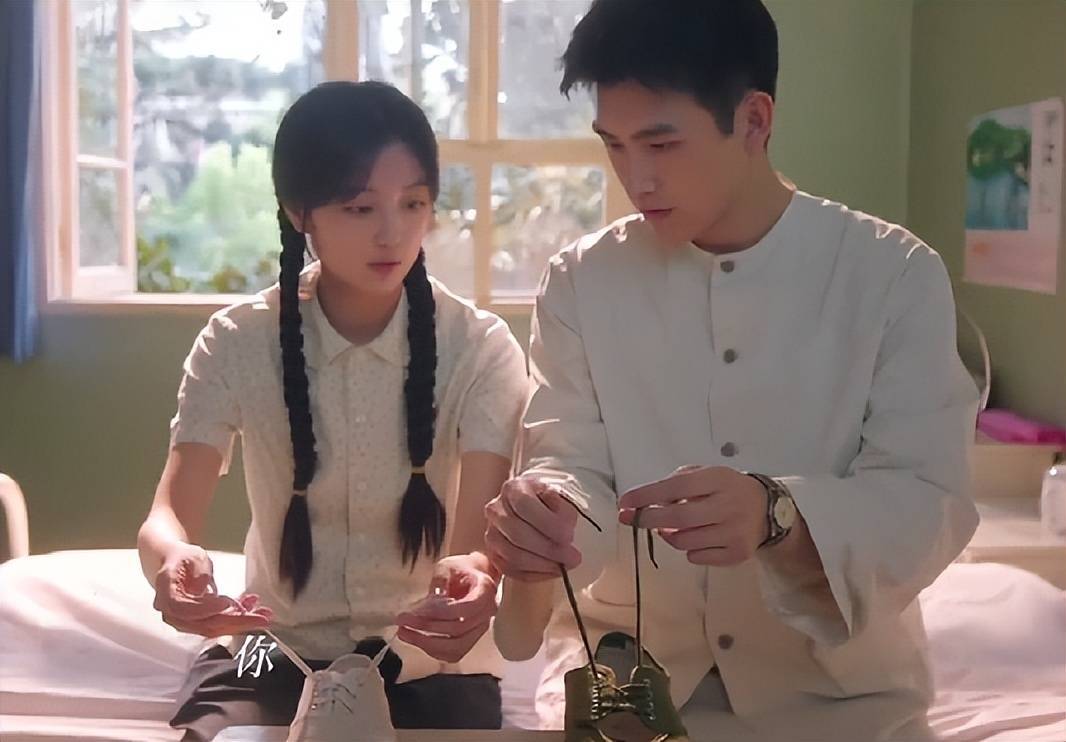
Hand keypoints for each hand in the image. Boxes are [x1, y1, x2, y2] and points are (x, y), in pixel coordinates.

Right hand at [153, 542, 271, 637]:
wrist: (174, 563)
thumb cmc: (182, 557)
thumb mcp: (191, 555)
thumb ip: (198, 571)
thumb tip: (204, 587)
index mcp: (166, 593)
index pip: (183, 608)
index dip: (205, 609)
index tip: (227, 603)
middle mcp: (173, 612)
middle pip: (204, 624)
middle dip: (235, 622)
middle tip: (260, 618)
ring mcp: (186, 620)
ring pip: (215, 627)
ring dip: (241, 622)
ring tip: (264, 614)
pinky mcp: (199, 621)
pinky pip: (219, 623)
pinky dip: (239, 618)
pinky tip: (253, 607)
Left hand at [396, 554, 497, 663]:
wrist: (473, 576)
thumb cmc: (460, 570)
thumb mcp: (447, 566)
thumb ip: (439, 581)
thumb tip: (428, 604)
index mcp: (485, 591)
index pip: (465, 608)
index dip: (440, 613)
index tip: (415, 611)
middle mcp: (487, 613)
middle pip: (458, 630)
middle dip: (427, 628)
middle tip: (402, 622)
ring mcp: (480, 629)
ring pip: (456, 647)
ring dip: (427, 644)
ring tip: (404, 633)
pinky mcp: (471, 640)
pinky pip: (454, 654)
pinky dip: (433, 651)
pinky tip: (416, 640)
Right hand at [483, 477, 581, 581]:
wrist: (536, 510)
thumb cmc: (549, 503)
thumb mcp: (559, 497)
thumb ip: (563, 511)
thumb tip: (565, 535)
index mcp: (513, 489)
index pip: (525, 505)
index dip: (548, 523)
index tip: (569, 536)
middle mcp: (496, 510)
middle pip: (518, 534)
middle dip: (549, 549)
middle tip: (573, 557)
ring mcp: (491, 533)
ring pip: (513, 556)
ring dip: (543, 565)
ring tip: (564, 566)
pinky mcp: (493, 554)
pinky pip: (510, 570)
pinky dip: (534, 574)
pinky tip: (552, 571)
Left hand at [618, 466, 768, 566]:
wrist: (768, 510)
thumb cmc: (726, 490)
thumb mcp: (706, 476)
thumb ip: (678, 484)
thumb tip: (645, 504)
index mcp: (718, 480)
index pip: (676, 487)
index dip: (647, 496)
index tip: (625, 502)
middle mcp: (728, 506)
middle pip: (678, 518)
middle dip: (648, 519)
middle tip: (630, 519)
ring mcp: (735, 532)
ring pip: (685, 541)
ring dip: (668, 536)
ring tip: (671, 527)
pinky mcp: (737, 554)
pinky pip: (697, 557)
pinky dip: (688, 549)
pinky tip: (697, 537)